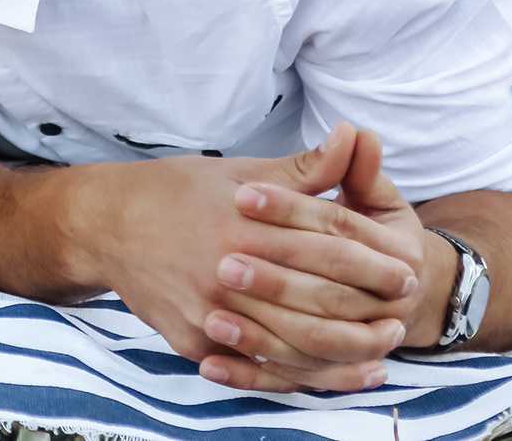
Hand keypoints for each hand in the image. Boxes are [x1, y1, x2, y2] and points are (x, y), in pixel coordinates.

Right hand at [78, 124, 418, 393]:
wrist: (103, 226)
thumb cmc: (175, 192)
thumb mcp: (239, 172)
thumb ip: (304, 169)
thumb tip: (357, 136)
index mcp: (243, 222)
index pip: (325, 242)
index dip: (372, 258)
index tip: (409, 270)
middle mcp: (225, 268)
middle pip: (317, 298)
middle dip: (368, 307)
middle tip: (404, 312)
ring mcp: (208, 309)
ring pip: (293, 343)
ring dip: (345, 352)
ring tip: (379, 352)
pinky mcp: (194, 339)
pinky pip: (258, 367)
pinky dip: (301, 375)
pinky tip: (333, 373)